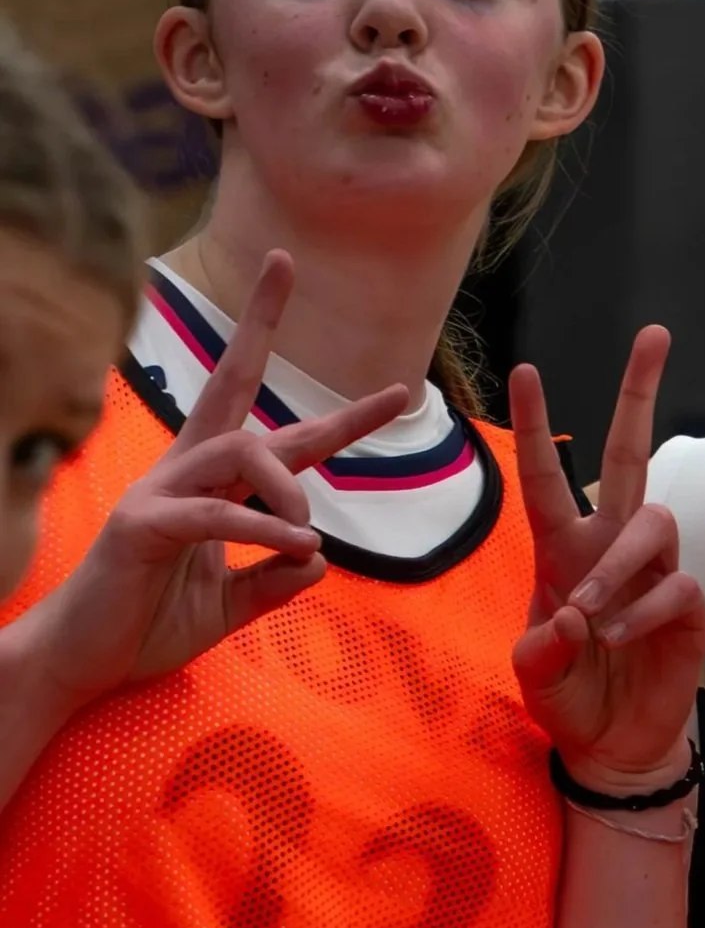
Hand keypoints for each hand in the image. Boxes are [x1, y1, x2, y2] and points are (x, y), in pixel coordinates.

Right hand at [19, 251, 406, 713]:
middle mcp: (184, 471)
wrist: (83, 664)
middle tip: (284, 263)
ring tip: (304, 534)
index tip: (398, 392)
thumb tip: (319, 559)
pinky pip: (214, 512)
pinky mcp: (140, 526)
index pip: (279, 434)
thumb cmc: (148, 625)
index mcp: (210, 484)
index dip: (339, 416)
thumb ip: (275, 579)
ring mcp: (157, 492)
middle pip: (231, 381)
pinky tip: (292, 545)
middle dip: (260, 323)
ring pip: (240, 447)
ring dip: (289, 489)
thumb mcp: (232, 604)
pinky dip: (262, 527)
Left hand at [509, 327, 704, 790]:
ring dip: (616, 566)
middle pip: (631, 454)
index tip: (525, 369)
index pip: (546, 478)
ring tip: (590, 616)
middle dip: (638, 393)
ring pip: (653, 520)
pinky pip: (674, 584)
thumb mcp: (533, 674)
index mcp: (563, 549)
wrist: (612, 746)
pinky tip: (620, 641)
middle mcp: (611, 546)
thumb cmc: (569, 696)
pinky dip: (641, 612)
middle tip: (653, 333)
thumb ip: (539, 647)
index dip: (537, 424)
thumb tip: (570, 616)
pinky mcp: (688, 605)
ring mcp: (653, 571)